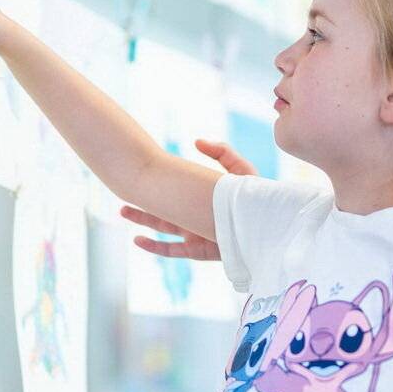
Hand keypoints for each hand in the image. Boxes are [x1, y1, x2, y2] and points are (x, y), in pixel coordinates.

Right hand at [119, 140, 255, 258]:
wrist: (270, 226)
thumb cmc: (258, 199)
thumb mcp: (241, 170)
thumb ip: (221, 152)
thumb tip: (195, 141)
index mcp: (203, 198)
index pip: (175, 189)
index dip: (158, 182)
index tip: (143, 170)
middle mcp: (197, 217)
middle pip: (163, 209)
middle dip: (143, 201)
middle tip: (122, 192)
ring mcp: (196, 234)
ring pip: (163, 227)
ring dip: (143, 219)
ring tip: (123, 211)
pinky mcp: (201, 250)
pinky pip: (173, 250)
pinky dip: (155, 247)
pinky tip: (138, 240)